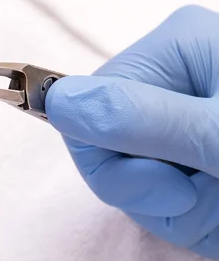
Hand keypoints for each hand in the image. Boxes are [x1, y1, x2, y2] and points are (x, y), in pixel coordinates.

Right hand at [46, 5, 218, 258]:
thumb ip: (143, 121)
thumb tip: (57, 101)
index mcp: (176, 48)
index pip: (88, 105)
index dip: (116, 161)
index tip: (174, 188)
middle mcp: (171, 72)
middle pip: (104, 141)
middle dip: (150, 187)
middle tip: (207, 195)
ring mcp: (178, 110)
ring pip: (127, 174)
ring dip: (175, 206)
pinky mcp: (188, 143)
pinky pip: (154, 188)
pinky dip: (187, 212)